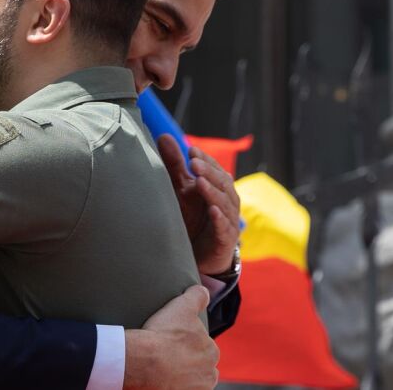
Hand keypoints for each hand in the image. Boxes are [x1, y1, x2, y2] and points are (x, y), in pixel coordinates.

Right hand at [123, 285, 217, 388]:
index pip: (202, 346)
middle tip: (166, 354)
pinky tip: (162, 380)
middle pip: (198, 366)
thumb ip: (197, 296)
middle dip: (186, 361)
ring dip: (181, 376)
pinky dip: (173, 385)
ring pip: (190, 381)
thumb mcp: (182, 306)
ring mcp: (195, 389)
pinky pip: (180, 389)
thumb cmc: (164, 334)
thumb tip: (203, 291)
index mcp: (212, 351)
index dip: (186, 342)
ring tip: (163, 369)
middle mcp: (209, 374)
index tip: (172, 341)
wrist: (145, 362)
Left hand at [159, 135, 241, 276]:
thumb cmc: (193, 220)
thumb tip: (164, 136)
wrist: (199, 257)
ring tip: (200, 181)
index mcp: (218, 188)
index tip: (191, 151)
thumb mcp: (181, 191)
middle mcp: (227, 202)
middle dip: (209, 172)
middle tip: (194, 162)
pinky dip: (220, 218)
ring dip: (213, 192)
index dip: (205, 160)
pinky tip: (212, 210)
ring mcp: (228, 221)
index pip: (215, 170)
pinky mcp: (225, 240)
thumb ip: (175, 166)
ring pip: (225, 203)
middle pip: (223, 183)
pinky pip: (225, 227)